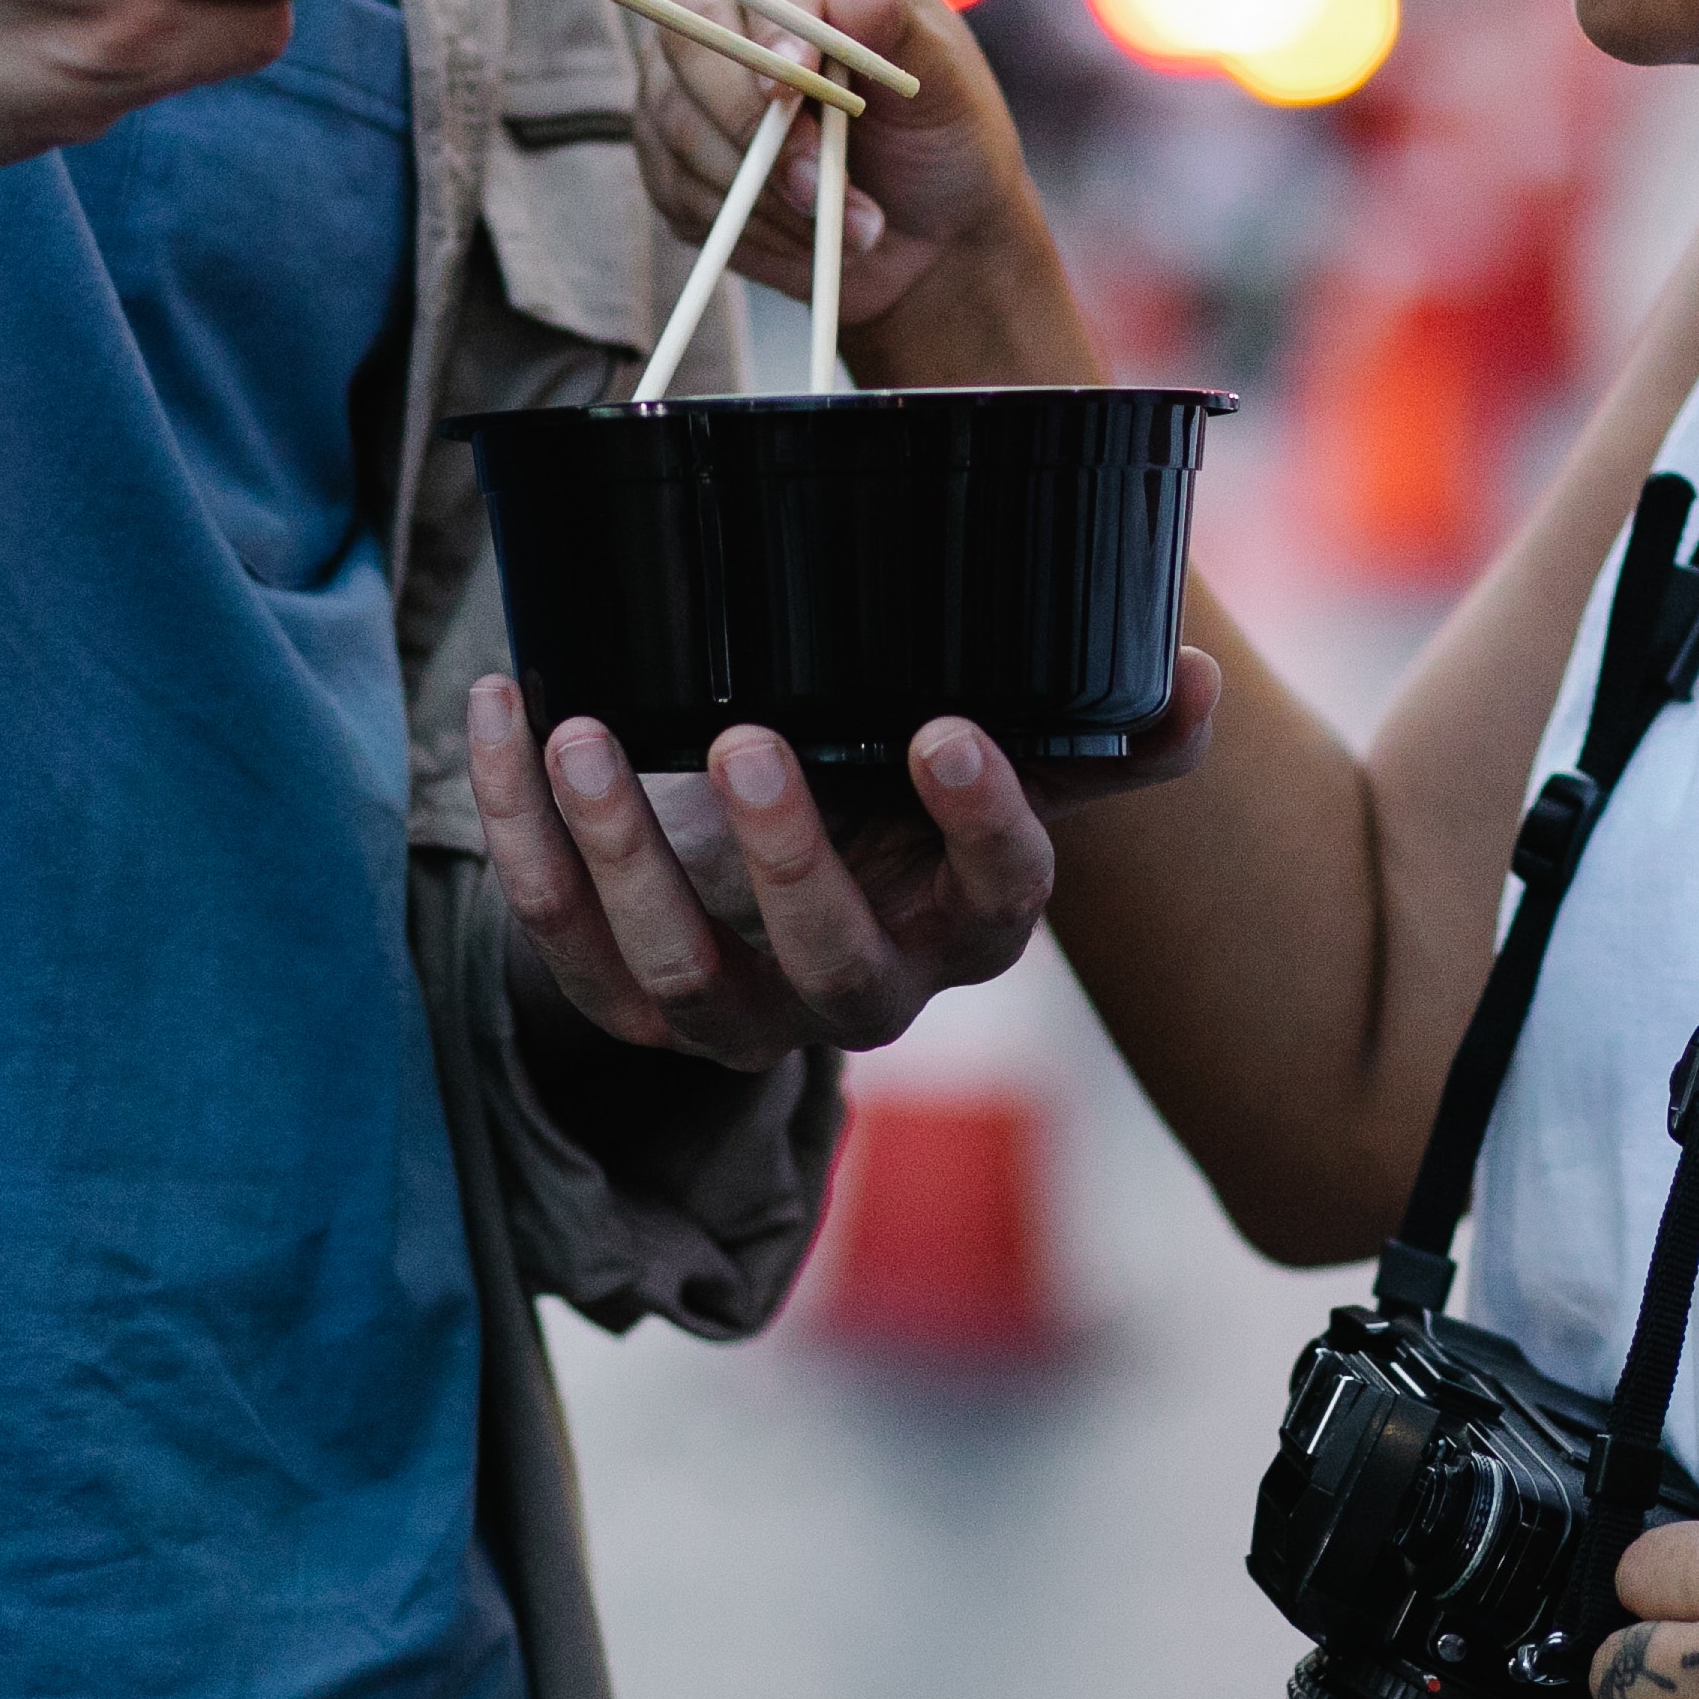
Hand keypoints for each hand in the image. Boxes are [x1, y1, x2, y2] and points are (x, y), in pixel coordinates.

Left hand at [460, 663, 1221, 1068]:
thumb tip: (1192, 683)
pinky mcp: (623, 1007)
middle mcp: (859, 993)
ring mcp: (735, 1015)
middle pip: (835, 964)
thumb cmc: (889, 799)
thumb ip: (1088, 733)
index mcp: (965, 927)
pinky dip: (519, 832)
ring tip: (585, 734)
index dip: (982, 823)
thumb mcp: (981, 767)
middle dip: (787, 857)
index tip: (945, 730)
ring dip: (624, 855)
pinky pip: (560, 943)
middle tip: (748, 737)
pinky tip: (506, 716)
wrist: (756, 878)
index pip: (1004, 897)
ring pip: (680, 973)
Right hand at [638, 0, 1057, 365]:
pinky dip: (742, 223)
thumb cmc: (939, 136)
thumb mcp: (944, 85)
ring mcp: (683, 65)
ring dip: (760, 190)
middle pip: (691, 30)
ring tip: (842, 224)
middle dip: (751, 123)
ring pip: (678, 117)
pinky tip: (801, 233)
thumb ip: (903, 28)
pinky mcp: (666, 139)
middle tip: (814, 185)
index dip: (778, 18)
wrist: (920, 230)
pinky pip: (675, 180)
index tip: (794, 85)